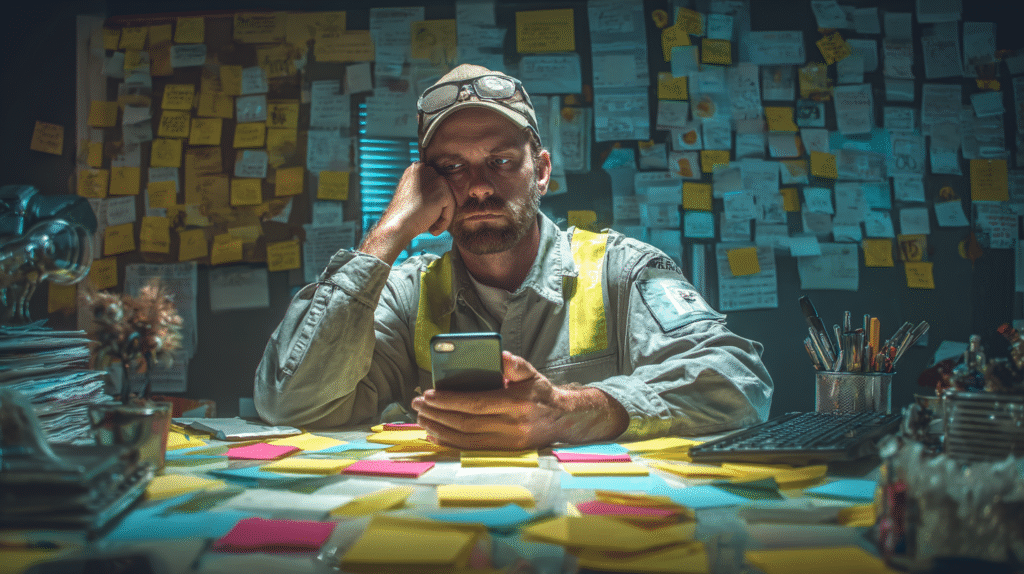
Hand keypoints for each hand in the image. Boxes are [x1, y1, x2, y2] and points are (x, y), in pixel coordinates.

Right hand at [358, 162, 454, 263]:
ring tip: (431, 226)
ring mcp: (434, 179)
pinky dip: (444, 221)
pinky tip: (433, 228)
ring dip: (442, 215)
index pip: (435, 185)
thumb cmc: (403, 215)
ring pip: (448, 200)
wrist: (397, 225)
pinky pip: (451, 208)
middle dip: (439, 208)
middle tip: (429, 222)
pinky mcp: (442, 191)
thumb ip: (424, 189)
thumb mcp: (412, 194)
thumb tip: (440, 197)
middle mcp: (426, 169)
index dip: (432, 202)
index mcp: (416, 168)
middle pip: (443, 191)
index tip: (424, 214)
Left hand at [411, 352, 628, 449]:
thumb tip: (499, 356)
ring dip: (438, 429)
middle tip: (417, 405)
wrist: (562, 420)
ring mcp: (506, 442)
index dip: (448, 401)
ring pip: (465, 439)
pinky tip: (435, 434)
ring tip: (421, 418)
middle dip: (437, 414)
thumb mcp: (532, 374)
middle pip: (465, 423)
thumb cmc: (541, 394)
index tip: (428, 395)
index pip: (475, 404)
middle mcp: (510, 426)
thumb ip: (515, 365)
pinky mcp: (503, 452)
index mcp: (515, 404)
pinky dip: (449, 442)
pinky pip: (471, 450)